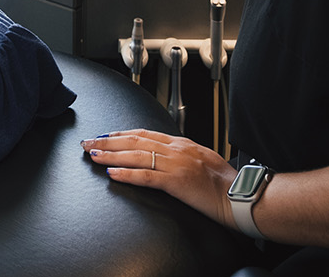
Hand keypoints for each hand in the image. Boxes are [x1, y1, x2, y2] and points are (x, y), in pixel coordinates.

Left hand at [82, 129, 238, 228]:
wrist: (239, 195)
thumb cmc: (224, 182)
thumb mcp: (203, 159)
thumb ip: (184, 155)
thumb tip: (166, 157)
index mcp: (182, 143)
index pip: (146, 134)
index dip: (122, 134)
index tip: (106, 135)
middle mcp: (177, 149)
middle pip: (136, 141)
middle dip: (109, 141)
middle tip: (89, 142)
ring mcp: (176, 164)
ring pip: (137, 156)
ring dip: (112, 155)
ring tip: (94, 155)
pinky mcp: (176, 182)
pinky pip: (146, 176)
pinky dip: (127, 173)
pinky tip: (113, 173)